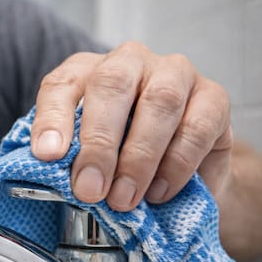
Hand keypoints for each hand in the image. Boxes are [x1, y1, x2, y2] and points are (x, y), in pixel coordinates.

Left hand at [31, 41, 233, 210]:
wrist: (180, 174)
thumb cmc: (121, 159)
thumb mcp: (86, 158)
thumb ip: (68, 160)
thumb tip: (48, 174)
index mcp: (87, 72)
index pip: (63, 85)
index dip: (52, 119)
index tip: (47, 155)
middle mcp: (129, 62)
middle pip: (112, 85)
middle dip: (98, 142)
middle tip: (89, 188)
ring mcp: (175, 74)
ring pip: (159, 102)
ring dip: (138, 157)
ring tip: (122, 199)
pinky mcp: (214, 98)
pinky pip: (196, 127)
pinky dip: (175, 165)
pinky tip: (158, 192)